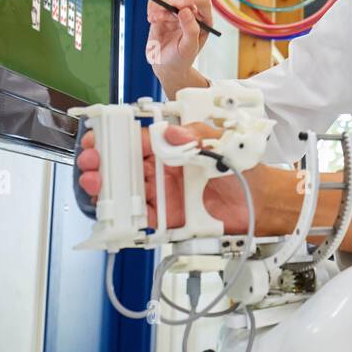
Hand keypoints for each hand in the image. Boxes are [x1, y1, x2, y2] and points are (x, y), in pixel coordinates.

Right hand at [76, 121, 260, 234]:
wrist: (261, 202)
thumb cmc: (243, 168)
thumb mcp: (221, 142)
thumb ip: (195, 136)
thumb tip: (169, 133)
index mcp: (173, 148)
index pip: (138, 141)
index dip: (115, 139)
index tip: (98, 138)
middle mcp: (166, 170)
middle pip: (126, 166)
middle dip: (103, 163)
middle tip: (90, 163)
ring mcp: (166, 194)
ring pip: (129, 191)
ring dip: (108, 189)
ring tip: (93, 183)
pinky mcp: (171, 217)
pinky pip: (144, 218)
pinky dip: (127, 217)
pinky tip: (113, 212)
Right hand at [146, 0, 213, 74]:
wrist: (166, 64)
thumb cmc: (181, 58)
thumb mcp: (188, 48)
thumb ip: (190, 30)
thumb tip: (186, 10)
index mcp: (204, 19)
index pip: (202, 0)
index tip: (177, 5)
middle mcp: (192, 12)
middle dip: (170, 2)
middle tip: (160, 16)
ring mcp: (177, 10)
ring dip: (159, 4)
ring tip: (155, 20)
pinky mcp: (163, 10)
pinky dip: (152, 4)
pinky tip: (151, 18)